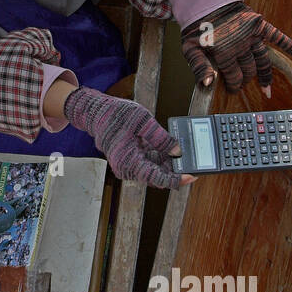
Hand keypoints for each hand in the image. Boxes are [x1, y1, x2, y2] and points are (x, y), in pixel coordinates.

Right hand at [62, 85, 193, 187]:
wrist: (97, 112)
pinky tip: (172, 148)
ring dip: (169, 162)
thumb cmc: (116, 115)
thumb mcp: (142, 121)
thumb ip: (161, 138)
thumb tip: (178, 151)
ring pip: (155, 169)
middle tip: (194, 161)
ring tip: (184, 151)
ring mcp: (129, 165)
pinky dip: (161, 157)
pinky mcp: (131, 160)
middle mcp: (128, 168)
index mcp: (129, 162)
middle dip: (176, 169)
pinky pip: (150, 162)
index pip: (158, 178)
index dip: (177, 179)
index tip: (193, 175)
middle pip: (158, 176)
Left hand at [181, 2, 291, 97]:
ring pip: (262, 60)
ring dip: (265, 74)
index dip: (234, 85)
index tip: (233, 90)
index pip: (234, 76)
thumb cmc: (196, 27)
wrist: (204, 0)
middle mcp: (241, 46)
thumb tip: (209, 84)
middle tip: (244, 83)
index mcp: (224, 53)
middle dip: (246, 79)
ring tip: (267, 88)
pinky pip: (276, 35)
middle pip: (249, 70)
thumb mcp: (190, 49)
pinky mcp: (258, 24)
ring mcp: (252, 35)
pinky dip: (287, 43)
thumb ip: (199, 67)